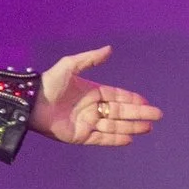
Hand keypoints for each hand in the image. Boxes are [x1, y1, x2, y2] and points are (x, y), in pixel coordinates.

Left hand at [34, 47, 161, 148]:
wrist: (31, 103)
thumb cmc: (49, 83)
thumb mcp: (70, 65)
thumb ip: (90, 59)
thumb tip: (109, 49)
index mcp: (92, 92)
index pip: (118, 97)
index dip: (133, 100)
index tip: (147, 102)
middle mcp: (92, 108)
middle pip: (121, 112)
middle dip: (139, 114)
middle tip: (156, 116)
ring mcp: (87, 123)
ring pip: (114, 126)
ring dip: (131, 127)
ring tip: (148, 128)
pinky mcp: (81, 136)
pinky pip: (102, 138)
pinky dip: (115, 138)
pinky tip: (130, 138)